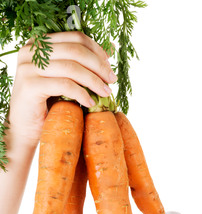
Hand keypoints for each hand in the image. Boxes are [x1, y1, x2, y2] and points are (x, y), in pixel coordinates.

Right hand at [8, 31, 116, 145]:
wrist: (27, 126)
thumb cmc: (48, 100)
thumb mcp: (67, 76)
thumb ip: (83, 61)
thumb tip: (111, 47)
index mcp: (40, 43)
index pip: (76, 37)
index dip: (97, 50)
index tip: (109, 65)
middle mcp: (31, 50)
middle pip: (75, 50)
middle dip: (99, 66)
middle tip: (112, 80)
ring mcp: (28, 66)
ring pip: (71, 67)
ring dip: (94, 81)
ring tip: (106, 92)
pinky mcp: (29, 85)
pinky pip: (64, 85)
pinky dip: (82, 93)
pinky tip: (90, 102)